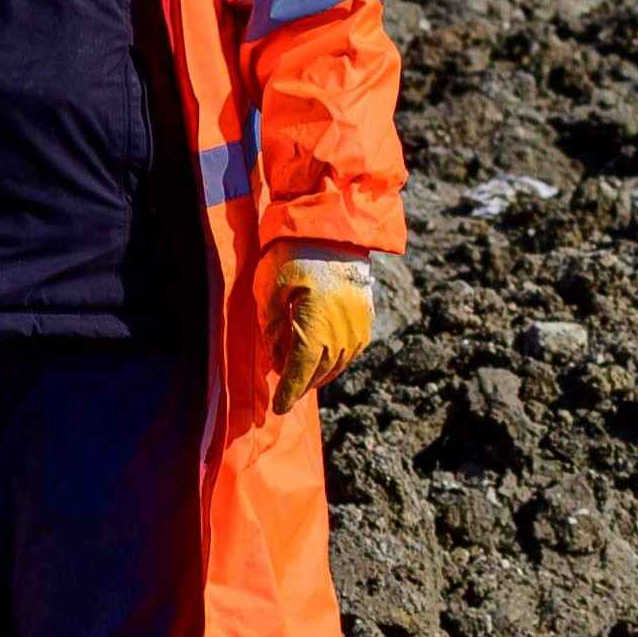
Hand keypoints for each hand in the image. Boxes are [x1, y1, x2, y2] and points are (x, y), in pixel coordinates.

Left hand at [266, 251, 373, 412]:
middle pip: (320, 371)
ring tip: (305, 379)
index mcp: (315, 328)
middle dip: (303, 385)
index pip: (300, 371)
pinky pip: (352, 348)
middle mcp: (341, 332)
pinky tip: (326, 358)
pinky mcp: (367, 315)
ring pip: (339, 363)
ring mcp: (358, 325)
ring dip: (320, 374)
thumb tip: (278, 361)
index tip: (279, 408)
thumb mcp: (269, 290)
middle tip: (288, 394)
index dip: (288, 392)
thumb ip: (272, 329)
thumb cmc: (292, 255)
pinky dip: (337, 359)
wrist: (333, 228)